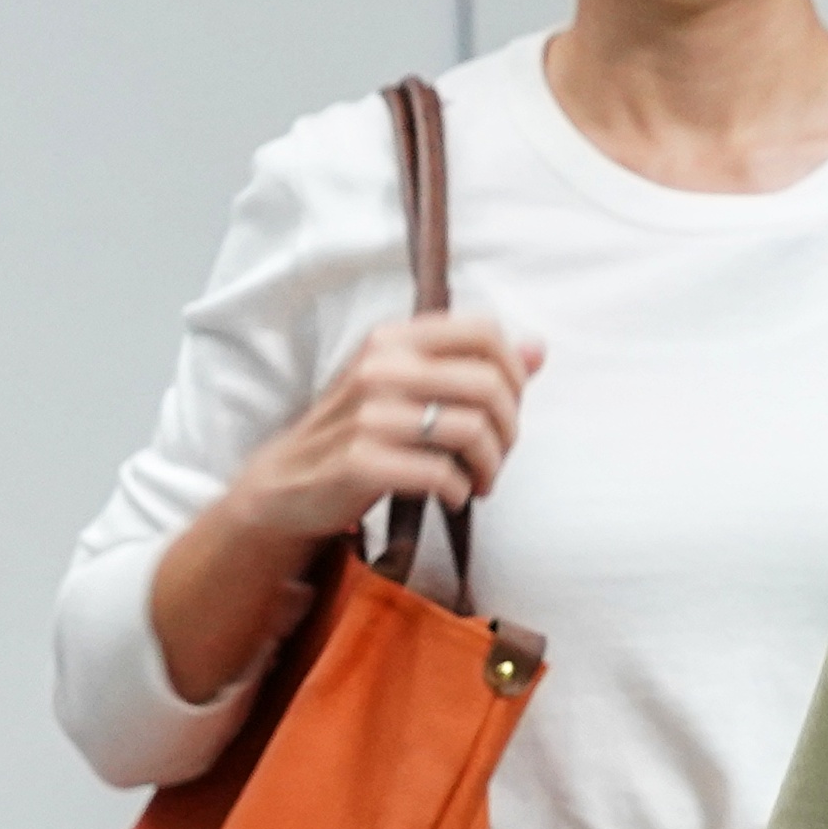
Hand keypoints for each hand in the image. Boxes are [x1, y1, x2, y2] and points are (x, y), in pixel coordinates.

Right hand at [147, 315, 541, 703]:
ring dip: (490, 466)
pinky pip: (442, 473)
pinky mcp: (361, 461)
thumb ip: (471, 366)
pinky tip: (451, 496)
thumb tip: (539, 349)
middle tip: (497, 457)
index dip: (514, 371)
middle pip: (489, 384)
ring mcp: (368, 414)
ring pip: (472, 430)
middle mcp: (381, 367)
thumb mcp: (407, 385)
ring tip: (479, 482)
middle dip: (509, 429)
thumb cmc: (359, 430)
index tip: (509, 407)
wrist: (288, 481)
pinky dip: (459, 490)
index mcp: (395, 339)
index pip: (484, 331)